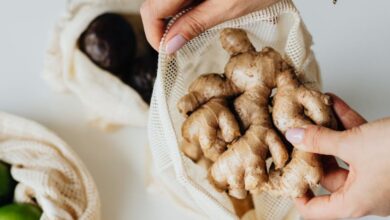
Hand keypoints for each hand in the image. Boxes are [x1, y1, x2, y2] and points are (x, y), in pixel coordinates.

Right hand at [140, 0, 278, 53]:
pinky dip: (180, 9)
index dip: (154, 35)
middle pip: (153, 4)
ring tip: (186, 35)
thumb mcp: (227, 7)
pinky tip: (193, 18)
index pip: (152, 10)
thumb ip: (194, 24)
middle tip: (174, 48)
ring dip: (169, 19)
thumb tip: (169, 45)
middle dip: (159, 28)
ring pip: (163, 0)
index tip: (167, 53)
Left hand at [285, 94, 389, 218]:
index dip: (298, 195)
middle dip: (312, 150)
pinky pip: (359, 142)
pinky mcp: (383, 156)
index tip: (286, 175)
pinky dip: (346, 124)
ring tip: (313, 112)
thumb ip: (321, 140)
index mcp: (354, 202)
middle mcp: (364, 192)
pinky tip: (334, 104)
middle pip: (326, 175)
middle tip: (296, 132)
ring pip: (342, 153)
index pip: (316, 210)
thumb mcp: (355, 145)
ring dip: (329, 132)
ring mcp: (375, 174)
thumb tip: (294, 136)